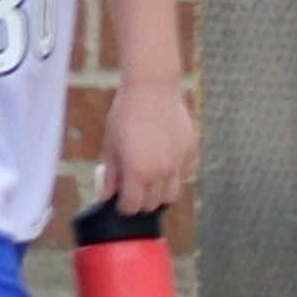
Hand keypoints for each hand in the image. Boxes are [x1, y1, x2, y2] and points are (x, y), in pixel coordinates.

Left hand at [100, 77, 195, 215]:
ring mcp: (179, 163)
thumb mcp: (111, 145)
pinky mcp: (191, 151)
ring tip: (149, 184)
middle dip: (140, 203)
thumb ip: (111, 174)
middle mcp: (161, 172)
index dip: (123, 208)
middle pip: (153, 204)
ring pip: (172, 195)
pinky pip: (185, 175)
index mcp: (137, 172)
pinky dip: (175, 177)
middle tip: (132, 193)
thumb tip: (106, 196)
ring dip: (159, 194)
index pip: (132, 206)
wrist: (152, 88)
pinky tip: (164, 167)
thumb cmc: (125, 114)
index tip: (119, 203)